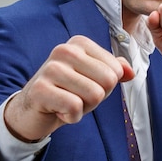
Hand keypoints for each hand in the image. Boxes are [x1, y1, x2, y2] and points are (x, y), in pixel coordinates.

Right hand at [4, 35, 133, 141]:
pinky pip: (75, 107)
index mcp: (79, 43)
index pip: (115, 69)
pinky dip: (72, 117)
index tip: (85, 86)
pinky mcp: (40, 89)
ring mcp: (50, 68)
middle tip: (76, 97)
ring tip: (66, 102)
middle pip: (107, 81)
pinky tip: (58, 110)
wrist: (31, 110)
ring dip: (84, 108)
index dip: (105, 86)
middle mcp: (64, 50)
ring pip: (94, 94)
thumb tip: (130, 72)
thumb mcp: (92, 79)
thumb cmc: (65, 92)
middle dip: (96, 97)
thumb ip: (113, 70)